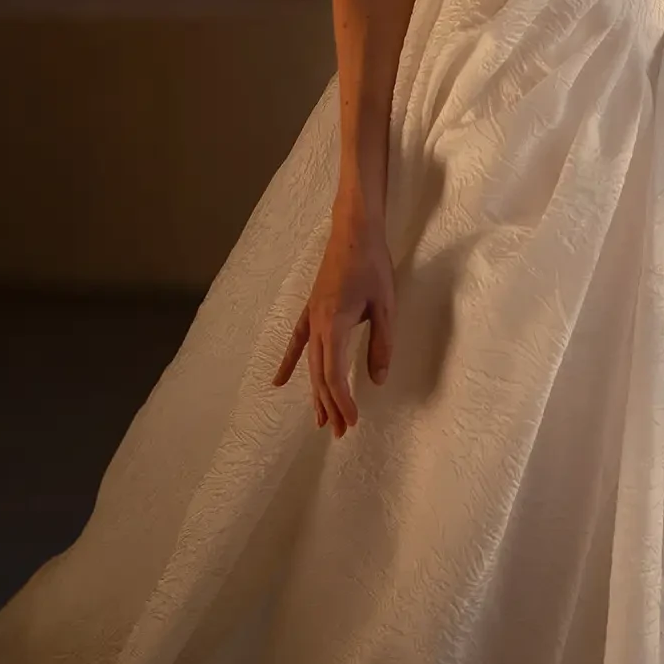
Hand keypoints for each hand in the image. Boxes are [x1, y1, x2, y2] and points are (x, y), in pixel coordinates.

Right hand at [270, 206, 394, 435]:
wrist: (354, 231)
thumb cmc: (372, 265)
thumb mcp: (385, 306)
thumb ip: (380, 344)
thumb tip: (378, 380)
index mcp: (334, 324)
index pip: (334, 374)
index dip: (342, 400)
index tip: (351, 421)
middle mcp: (316, 325)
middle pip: (319, 374)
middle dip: (329, 405)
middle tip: (339, 432)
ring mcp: (310, 317)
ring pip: (309, 364)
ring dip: (315, 393)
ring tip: (320, 420)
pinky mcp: (310, 309)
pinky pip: (296, 342)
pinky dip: (288, 364)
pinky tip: (279, 382)